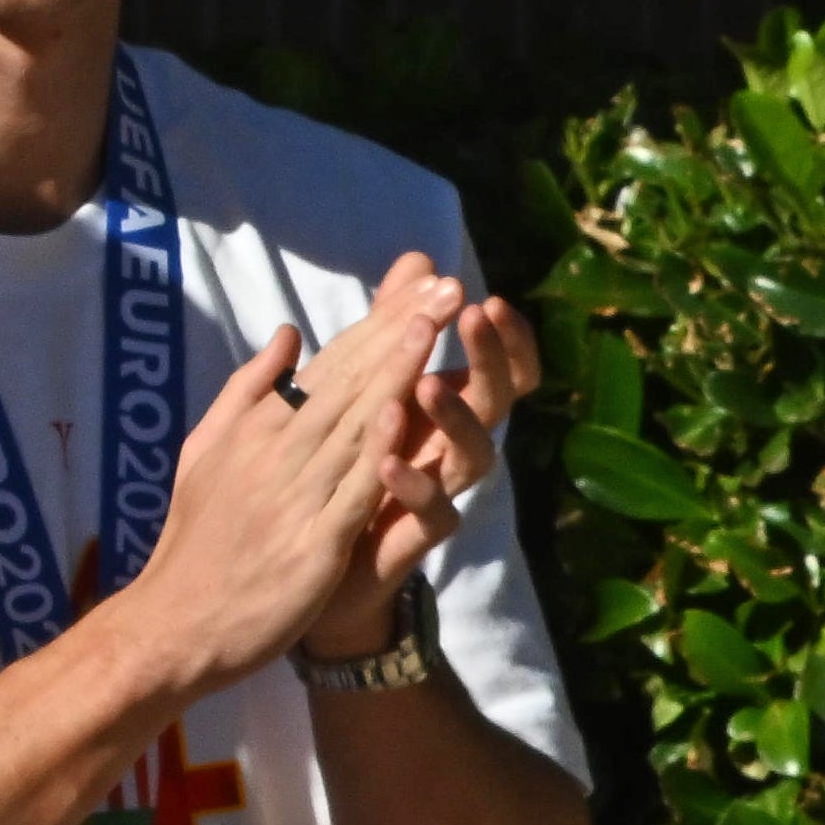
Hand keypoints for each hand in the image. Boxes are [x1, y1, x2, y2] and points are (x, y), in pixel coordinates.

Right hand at [110, 282, 448, 696]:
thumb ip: (250, 391)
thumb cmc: (198, 540)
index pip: (330, 365)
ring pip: (355, 422)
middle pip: (349, 381)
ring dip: (398, 372)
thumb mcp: (209, 450)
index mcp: (257, 427)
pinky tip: (405, 415)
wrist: (174, 623)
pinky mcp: (311, 543)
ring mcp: (293, 495)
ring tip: (433, 323)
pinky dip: (376, 452)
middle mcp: (275, 450)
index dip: (380, 323)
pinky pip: (350, 490)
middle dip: (401, 329)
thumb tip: (288, 333)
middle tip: (445, 282)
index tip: (421, 283)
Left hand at [311, 261, 536, 654]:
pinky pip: (437, 514)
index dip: (503, 336)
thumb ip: (392, 324)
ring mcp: (442, 491)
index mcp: (443, 408)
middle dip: (491, 355)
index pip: (499, 366)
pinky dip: (414, 485)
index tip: (484, 296)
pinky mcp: (418, 537)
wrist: (321, 566)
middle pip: (498, 398)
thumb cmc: (348, 469)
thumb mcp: (362, 385)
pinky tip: (385, 460)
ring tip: (425, 384)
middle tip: (475, 314)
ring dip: (454, 417)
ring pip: (476, 455)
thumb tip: (418, 259)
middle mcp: (453, 447)